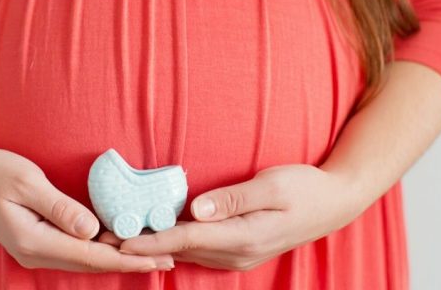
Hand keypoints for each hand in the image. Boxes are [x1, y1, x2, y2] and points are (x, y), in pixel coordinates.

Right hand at [0, 147, 173, 272]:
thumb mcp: (27, 182)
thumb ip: (60, 207)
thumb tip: (93, 231)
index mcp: (34, 240)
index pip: (91, 255)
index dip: (127, 258)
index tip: (157, 256)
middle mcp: (35, 253)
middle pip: (91, 263)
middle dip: (130, 262)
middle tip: (168, 258)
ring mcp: (35, 250)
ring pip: (84, 260)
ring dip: (117, 258)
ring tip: (151, 255)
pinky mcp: (36, 241)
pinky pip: (75, 251)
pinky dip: (100, 251)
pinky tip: (117, 245)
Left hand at [101, 164, 365, 270]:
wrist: (334, 203)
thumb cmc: (304, 187)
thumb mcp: (271, 185)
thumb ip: (232, 198)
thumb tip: (196, 210)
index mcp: (243, 236)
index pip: (186, 239)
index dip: (151, 241)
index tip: (120, 242)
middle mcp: (237, 252)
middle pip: (181, 251)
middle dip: (144, 248)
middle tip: (105, 242)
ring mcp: (240, 255)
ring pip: (189, 253)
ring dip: (156, 248)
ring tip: (121, 241)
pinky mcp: (240, 250)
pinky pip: (201, 251)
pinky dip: (176, 245)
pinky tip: (158, 239)